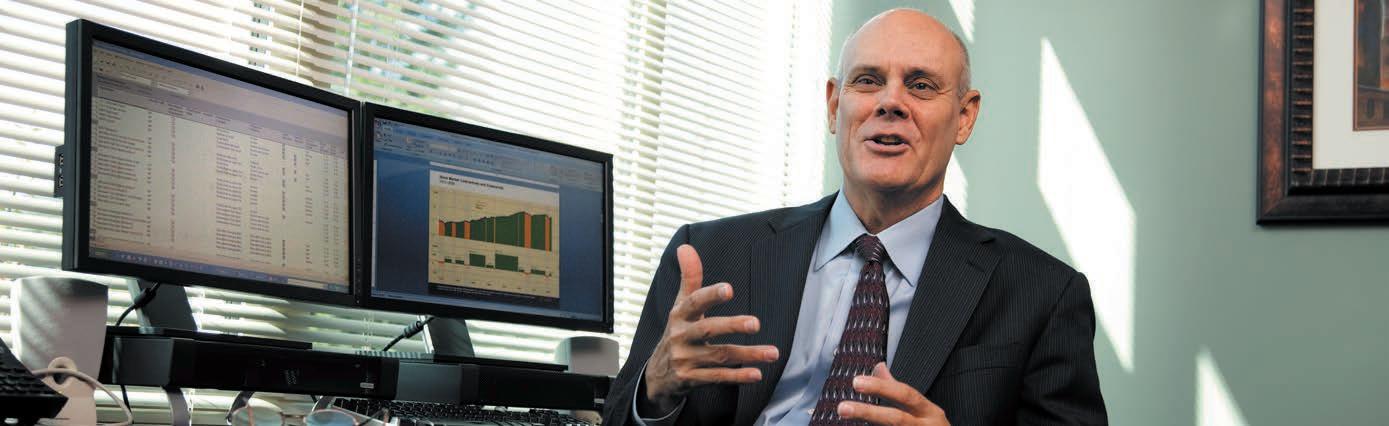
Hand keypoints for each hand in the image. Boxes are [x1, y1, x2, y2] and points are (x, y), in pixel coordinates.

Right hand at [642, 245, 779, 411]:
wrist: (657, 375)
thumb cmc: (677, 333)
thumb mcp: (680, 306)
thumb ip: (689, 278)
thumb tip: (685, 247)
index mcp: (679, 315)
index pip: (694, 302)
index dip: (711, 295)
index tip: (730, 289)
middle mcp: (680, 336)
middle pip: (708, 329)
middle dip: (732, 325)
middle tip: (756, 323)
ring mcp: (685, 359)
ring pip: (719, 355)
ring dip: (747, 354)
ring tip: (772, 353)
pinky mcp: (690, 379)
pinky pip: (717, 377)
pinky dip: (737, 376)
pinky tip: (756, 373)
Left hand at [838, 363, 949, 425]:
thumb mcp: (924, 409)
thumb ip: (900, 391)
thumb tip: (879, 368)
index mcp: (930, 412)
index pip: (905, 395)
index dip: (881, 387)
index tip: (857, 382)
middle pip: (896, 419)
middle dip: (869, 412)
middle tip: (843, 407)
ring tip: (844, 416)